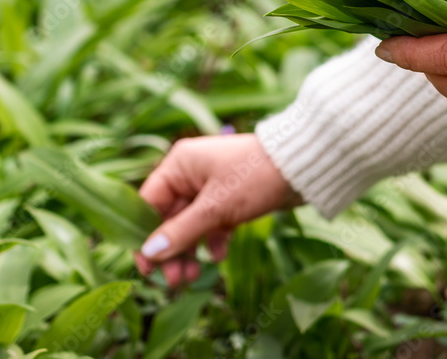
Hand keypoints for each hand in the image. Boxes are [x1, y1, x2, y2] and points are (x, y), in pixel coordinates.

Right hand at [135, 134, 302, 286]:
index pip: (149, 202)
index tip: (145, 267)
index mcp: (180, 165)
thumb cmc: (255, 177)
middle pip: (169, 217)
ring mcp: (211, 186)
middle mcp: (191, 173)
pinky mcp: (230, 198)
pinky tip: (220, 255)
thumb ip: (181, 231)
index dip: (144, 235)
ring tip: (195, 277)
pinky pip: (212, 223)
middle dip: (172, 250)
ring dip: (190, 250)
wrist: (302, 168)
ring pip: (190, 224)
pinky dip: (212, 240)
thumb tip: (150, 253)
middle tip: (174, 282)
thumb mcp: (216, 208)